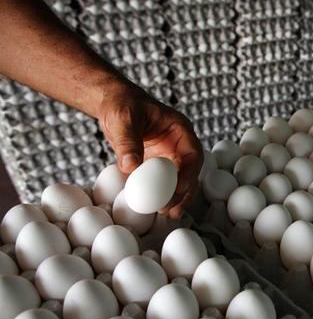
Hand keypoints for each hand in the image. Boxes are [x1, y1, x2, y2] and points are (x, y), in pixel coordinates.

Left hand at [98, 87, 202, 218]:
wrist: (114, 104)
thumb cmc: (122, 105)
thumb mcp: (123, 119)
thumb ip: (127, 141)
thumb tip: (131, 167)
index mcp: (180, 130)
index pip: (193, 154)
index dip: (188, 174)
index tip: (177, 190)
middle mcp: (180, 144)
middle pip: (191, 171)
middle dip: (185, 192)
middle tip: (171, 210)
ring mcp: (171, 155)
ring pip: (181, 179)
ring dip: (177, 198)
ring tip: (169, 214)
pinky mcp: (159, 164)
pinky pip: (165, 182)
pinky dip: (163, 195)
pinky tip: (158, 209)